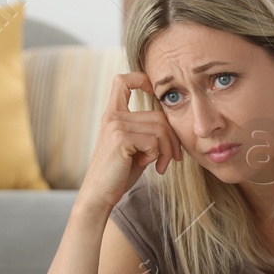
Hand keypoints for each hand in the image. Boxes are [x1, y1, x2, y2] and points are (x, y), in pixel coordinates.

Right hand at [76, 71, 184, 213]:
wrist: (100, 194)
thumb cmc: (120, 173)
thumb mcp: (135, 147)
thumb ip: (146, 131)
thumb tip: (171, 124)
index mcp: (113, 114)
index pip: (122, 81)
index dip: (140, 78)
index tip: (153, 88)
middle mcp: (112, 116)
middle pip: (159, 116)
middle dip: (172, 139)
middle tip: (173, 158)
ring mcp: (115, 126)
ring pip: (160, 129)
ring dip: (168, 151)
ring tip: (161, 165)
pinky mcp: (121, 139)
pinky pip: (154, 142)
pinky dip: (158, 156)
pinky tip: (149, 166)